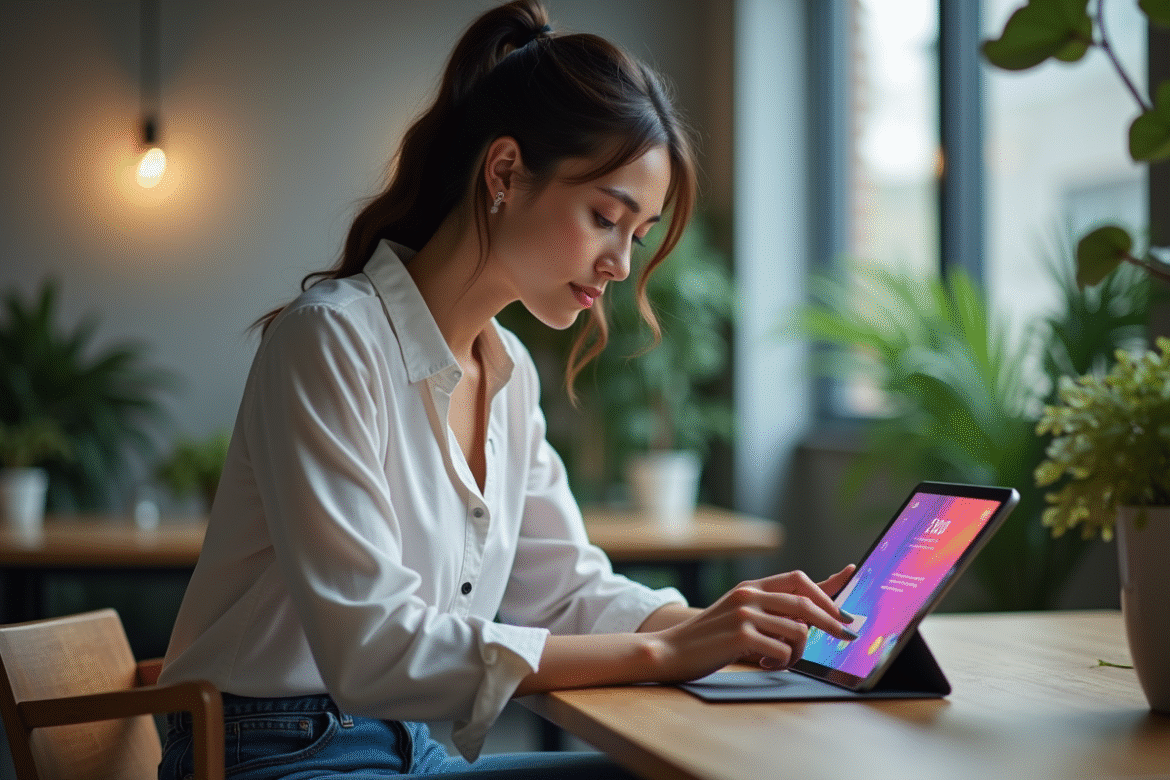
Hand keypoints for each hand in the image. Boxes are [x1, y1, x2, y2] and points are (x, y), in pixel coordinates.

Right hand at [650, 565, 856, 681]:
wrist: (671, 650)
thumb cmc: (709, 637)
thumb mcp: (739, 614)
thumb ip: (769, 610)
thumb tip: (808, 615)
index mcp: (751, 587)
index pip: (798, 579)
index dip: (829, 588)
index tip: (848, 602)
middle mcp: (750, 595)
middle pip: (806, 603)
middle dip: (833, 622)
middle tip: (847, 637)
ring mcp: (745, 614)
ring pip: (799, 632)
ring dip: (799, 652)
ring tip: (781, 660)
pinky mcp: (741, 636)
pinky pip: (783, 650)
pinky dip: (782, 662)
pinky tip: (767, 665)